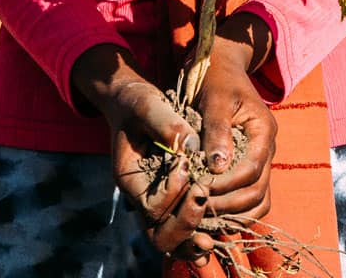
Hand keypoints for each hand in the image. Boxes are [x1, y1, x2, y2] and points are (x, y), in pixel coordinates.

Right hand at [70, 46, 208, 255]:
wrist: (132, 103)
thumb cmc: (138, 102)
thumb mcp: (148, 105)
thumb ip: (167, 125)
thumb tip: (193, 146)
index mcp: (130, 177)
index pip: (152, 205)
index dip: (173, 191)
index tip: (187, 164)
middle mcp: (141, 196)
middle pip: (159, 233)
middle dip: (185, 224)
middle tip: (205, 204)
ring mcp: (155, 201)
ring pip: (170, 238)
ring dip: (191, 239)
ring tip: (211, 242)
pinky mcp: (170, 198)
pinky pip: (182, 226)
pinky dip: (196, 234)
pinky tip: (215, 234)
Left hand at [197, 14, 278, 232]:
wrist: (220, 64)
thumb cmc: (215, 77)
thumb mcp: (214, 99)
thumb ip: (217, 130)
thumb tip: (218, 167)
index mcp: (263, 131)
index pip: (251, 171)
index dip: (226, 186)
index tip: (198, 190)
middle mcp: (266, 148)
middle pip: (257, 191)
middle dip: (228, 204)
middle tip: (197, 207)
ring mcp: (259, 157)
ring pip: (258, 199)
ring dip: (233, 212)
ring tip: (203, 214)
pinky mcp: (247, 163)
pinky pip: (249, 194)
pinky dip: (234, 208)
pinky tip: (210, 209)